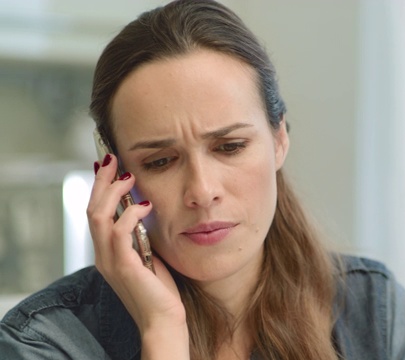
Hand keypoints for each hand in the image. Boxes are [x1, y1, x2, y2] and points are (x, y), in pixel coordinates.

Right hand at [87, 154, 188, 357]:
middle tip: (112, 158)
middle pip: (92, 209)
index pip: (96, 213)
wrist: (164, 321)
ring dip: (113, 192)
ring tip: (129, 176)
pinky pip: (119, 233)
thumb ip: (141, 236)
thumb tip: (144, 209)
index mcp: (107, 252)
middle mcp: (102, 255)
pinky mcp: (124, 267)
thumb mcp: (149, 255)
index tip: (110, 166)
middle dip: (101, 181)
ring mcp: (110, 261)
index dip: (101, 188)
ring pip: (98, 216)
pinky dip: (130, 214)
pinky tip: (146, 205)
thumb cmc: (161, 290)